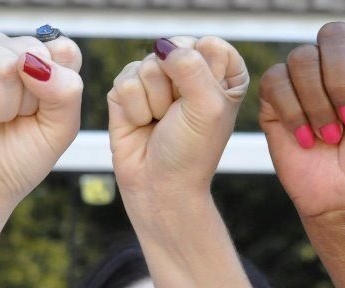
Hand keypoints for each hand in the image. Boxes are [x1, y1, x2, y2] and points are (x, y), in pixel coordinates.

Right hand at [0, 32, 82, 213]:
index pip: (62, 49)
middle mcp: (1, 50)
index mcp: (35, 60)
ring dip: (0, 106)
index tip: (38, 114)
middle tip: (9, 121)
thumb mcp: (59, 129)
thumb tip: (31, 60)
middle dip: (26, 99)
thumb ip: (66, 90)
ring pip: (2, 63)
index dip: (57, 89)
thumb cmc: (16, 161)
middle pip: (32, 53)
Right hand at [108, 36, 247, 201]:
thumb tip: (162, 46)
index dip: (203, 74)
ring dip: (153, 101)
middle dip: (174, 86)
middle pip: (174, 49)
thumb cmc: (191, 151)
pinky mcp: (127, 93)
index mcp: (221, 74)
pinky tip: (142, 123)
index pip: (209, 45)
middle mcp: (188, 73)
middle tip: (178, 115)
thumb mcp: (208, 106)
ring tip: (159, 122)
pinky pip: (124, 80)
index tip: (204, 105)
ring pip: (146, 65)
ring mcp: (155, 81)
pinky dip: (133, 107)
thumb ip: (191, 65)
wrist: (159, 186)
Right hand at [259, 1, 344, 223]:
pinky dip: (292, 110)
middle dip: (343, 83)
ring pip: (301, 58)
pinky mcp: (274, 102)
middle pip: (331, 36)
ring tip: (331, 135)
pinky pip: (274, 82)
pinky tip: (306, 137)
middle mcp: (336, 63)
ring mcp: (303, 81)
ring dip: (319, 102)